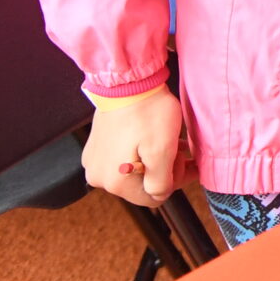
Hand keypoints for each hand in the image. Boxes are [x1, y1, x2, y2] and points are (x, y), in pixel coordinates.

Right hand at [82, 87, 185, 206]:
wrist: (128, 83)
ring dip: (156, 160)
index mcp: (115, 182)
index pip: (154, 197)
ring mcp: (95, 161)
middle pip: (143, 185)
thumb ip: (161, 182)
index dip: (174, 179)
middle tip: (178, 147)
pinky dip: (142, 151)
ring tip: (170, 140)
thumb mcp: (163, 151)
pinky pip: (124, 158)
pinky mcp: (97, 148)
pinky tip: (153, 137)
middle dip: (165, 169)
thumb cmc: (148, 112)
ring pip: (136, 171)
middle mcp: (99, 176)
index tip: (184, 158)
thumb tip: (158, 196)